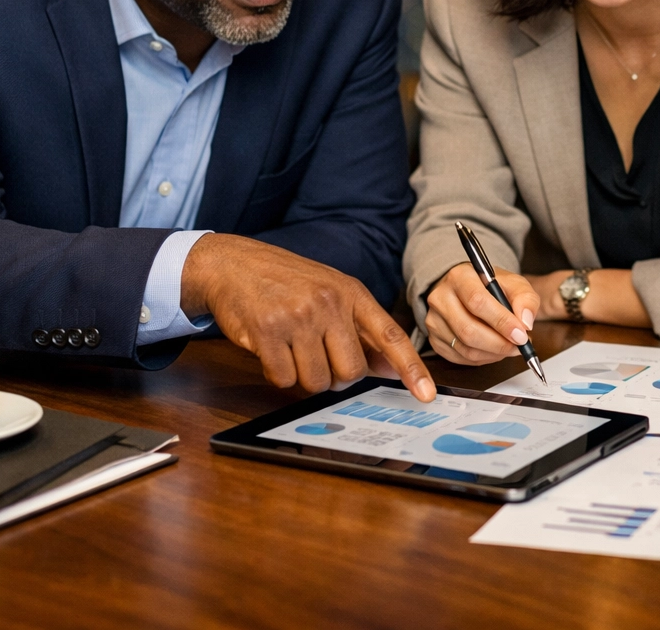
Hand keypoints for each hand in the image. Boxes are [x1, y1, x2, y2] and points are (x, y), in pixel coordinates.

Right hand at [180, 233, 433, 399]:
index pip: (390, 336)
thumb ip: (360, 329)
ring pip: (317, 381)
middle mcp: (329, 303)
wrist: (234, 264)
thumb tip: (390, 368)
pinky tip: (271, 348)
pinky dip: (277, 373)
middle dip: (336, 377)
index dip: (411, 368)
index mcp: (351, 293)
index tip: (426, 395)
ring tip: (292, 347)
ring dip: (304, 376)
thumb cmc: (287, 282)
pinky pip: (284, 379)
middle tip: (318, 357)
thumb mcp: (331, 293)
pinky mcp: (267, 331)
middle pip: (351, 372)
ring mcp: (298, 316)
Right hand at [425, 263, 539, 364]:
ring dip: (494, 354)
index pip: (477, 301)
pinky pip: (461, 358)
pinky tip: (494, 350)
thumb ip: (525, 299)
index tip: (521, 335)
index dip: (501, 322)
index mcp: (460, 277)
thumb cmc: (491, 287)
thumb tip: (525, 322)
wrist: (468, 290)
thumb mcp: (514, 284)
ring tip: (510, 347)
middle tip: (519, 346)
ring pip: (465, 348)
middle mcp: (441, 297)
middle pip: (468, 330)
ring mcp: (434, 320)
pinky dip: (483, 359)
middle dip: (499, 344)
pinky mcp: (434, 339)